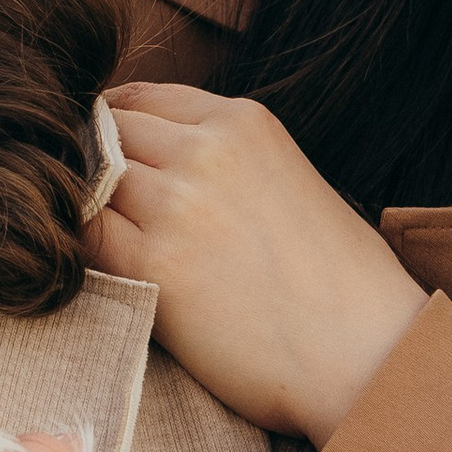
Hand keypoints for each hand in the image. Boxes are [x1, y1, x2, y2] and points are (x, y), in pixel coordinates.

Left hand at [86, 84, 425, 445]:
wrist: (369, 354)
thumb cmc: (340, 284)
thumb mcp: (288, 180)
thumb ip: (225, 160)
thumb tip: (157, 165)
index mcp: (243, 122)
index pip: (142, 97)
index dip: (111, 128)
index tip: (100, 156)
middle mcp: (205, 150)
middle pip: (105, 134)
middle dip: (90, 166)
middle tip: (89, 208)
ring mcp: (177, 204)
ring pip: (88, 183)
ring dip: (83, 211)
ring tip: (100, 245)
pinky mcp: (156, 265)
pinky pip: (87, 238)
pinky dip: (82, 250)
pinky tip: (98, 272)